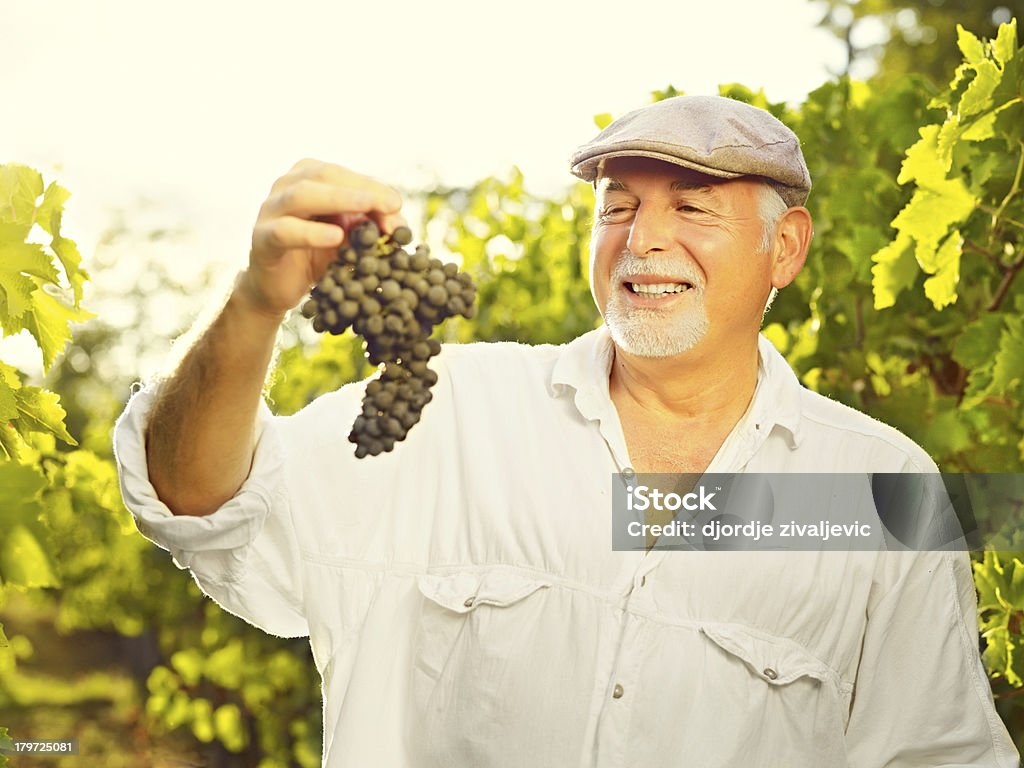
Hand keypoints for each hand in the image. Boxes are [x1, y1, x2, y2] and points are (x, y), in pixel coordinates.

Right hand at [242, 159, 405, 316]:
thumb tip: (399, 225)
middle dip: (361, 189)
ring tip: (366, 207)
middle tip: (390, 204)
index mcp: (308, 177)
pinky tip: (336, 237)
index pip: (343, 173)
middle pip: (324, 175)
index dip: (372, 186)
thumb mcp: (351, 237)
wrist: (280, 288)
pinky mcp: (262, 239)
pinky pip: (285, 231)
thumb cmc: (318, 255)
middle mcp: (286, 185)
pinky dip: (312, 233)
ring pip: (301, 195)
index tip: (397, 204)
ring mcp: (270, 210)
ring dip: (338, 199)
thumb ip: (374, 226)